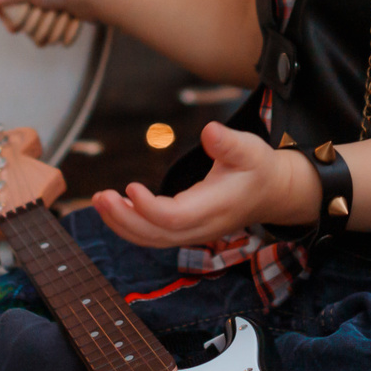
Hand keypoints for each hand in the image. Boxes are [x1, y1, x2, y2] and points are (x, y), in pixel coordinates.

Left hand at [91, 121, 314, 247]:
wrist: (271, 193)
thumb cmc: (257, 168)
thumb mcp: (250, 149)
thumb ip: (229, 142)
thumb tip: (210, 131)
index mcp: (214, 208)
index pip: (175, 218)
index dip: (149, 208)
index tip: (129, 187)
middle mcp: (201, 227)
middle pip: (156, 235)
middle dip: (124, 220)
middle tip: (100, 197)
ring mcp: (193, 233)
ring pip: (151, 239)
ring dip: (122, 224)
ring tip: (99, 200)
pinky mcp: (186, 230)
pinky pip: (153, 236)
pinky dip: (131, 226)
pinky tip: (115, 208)